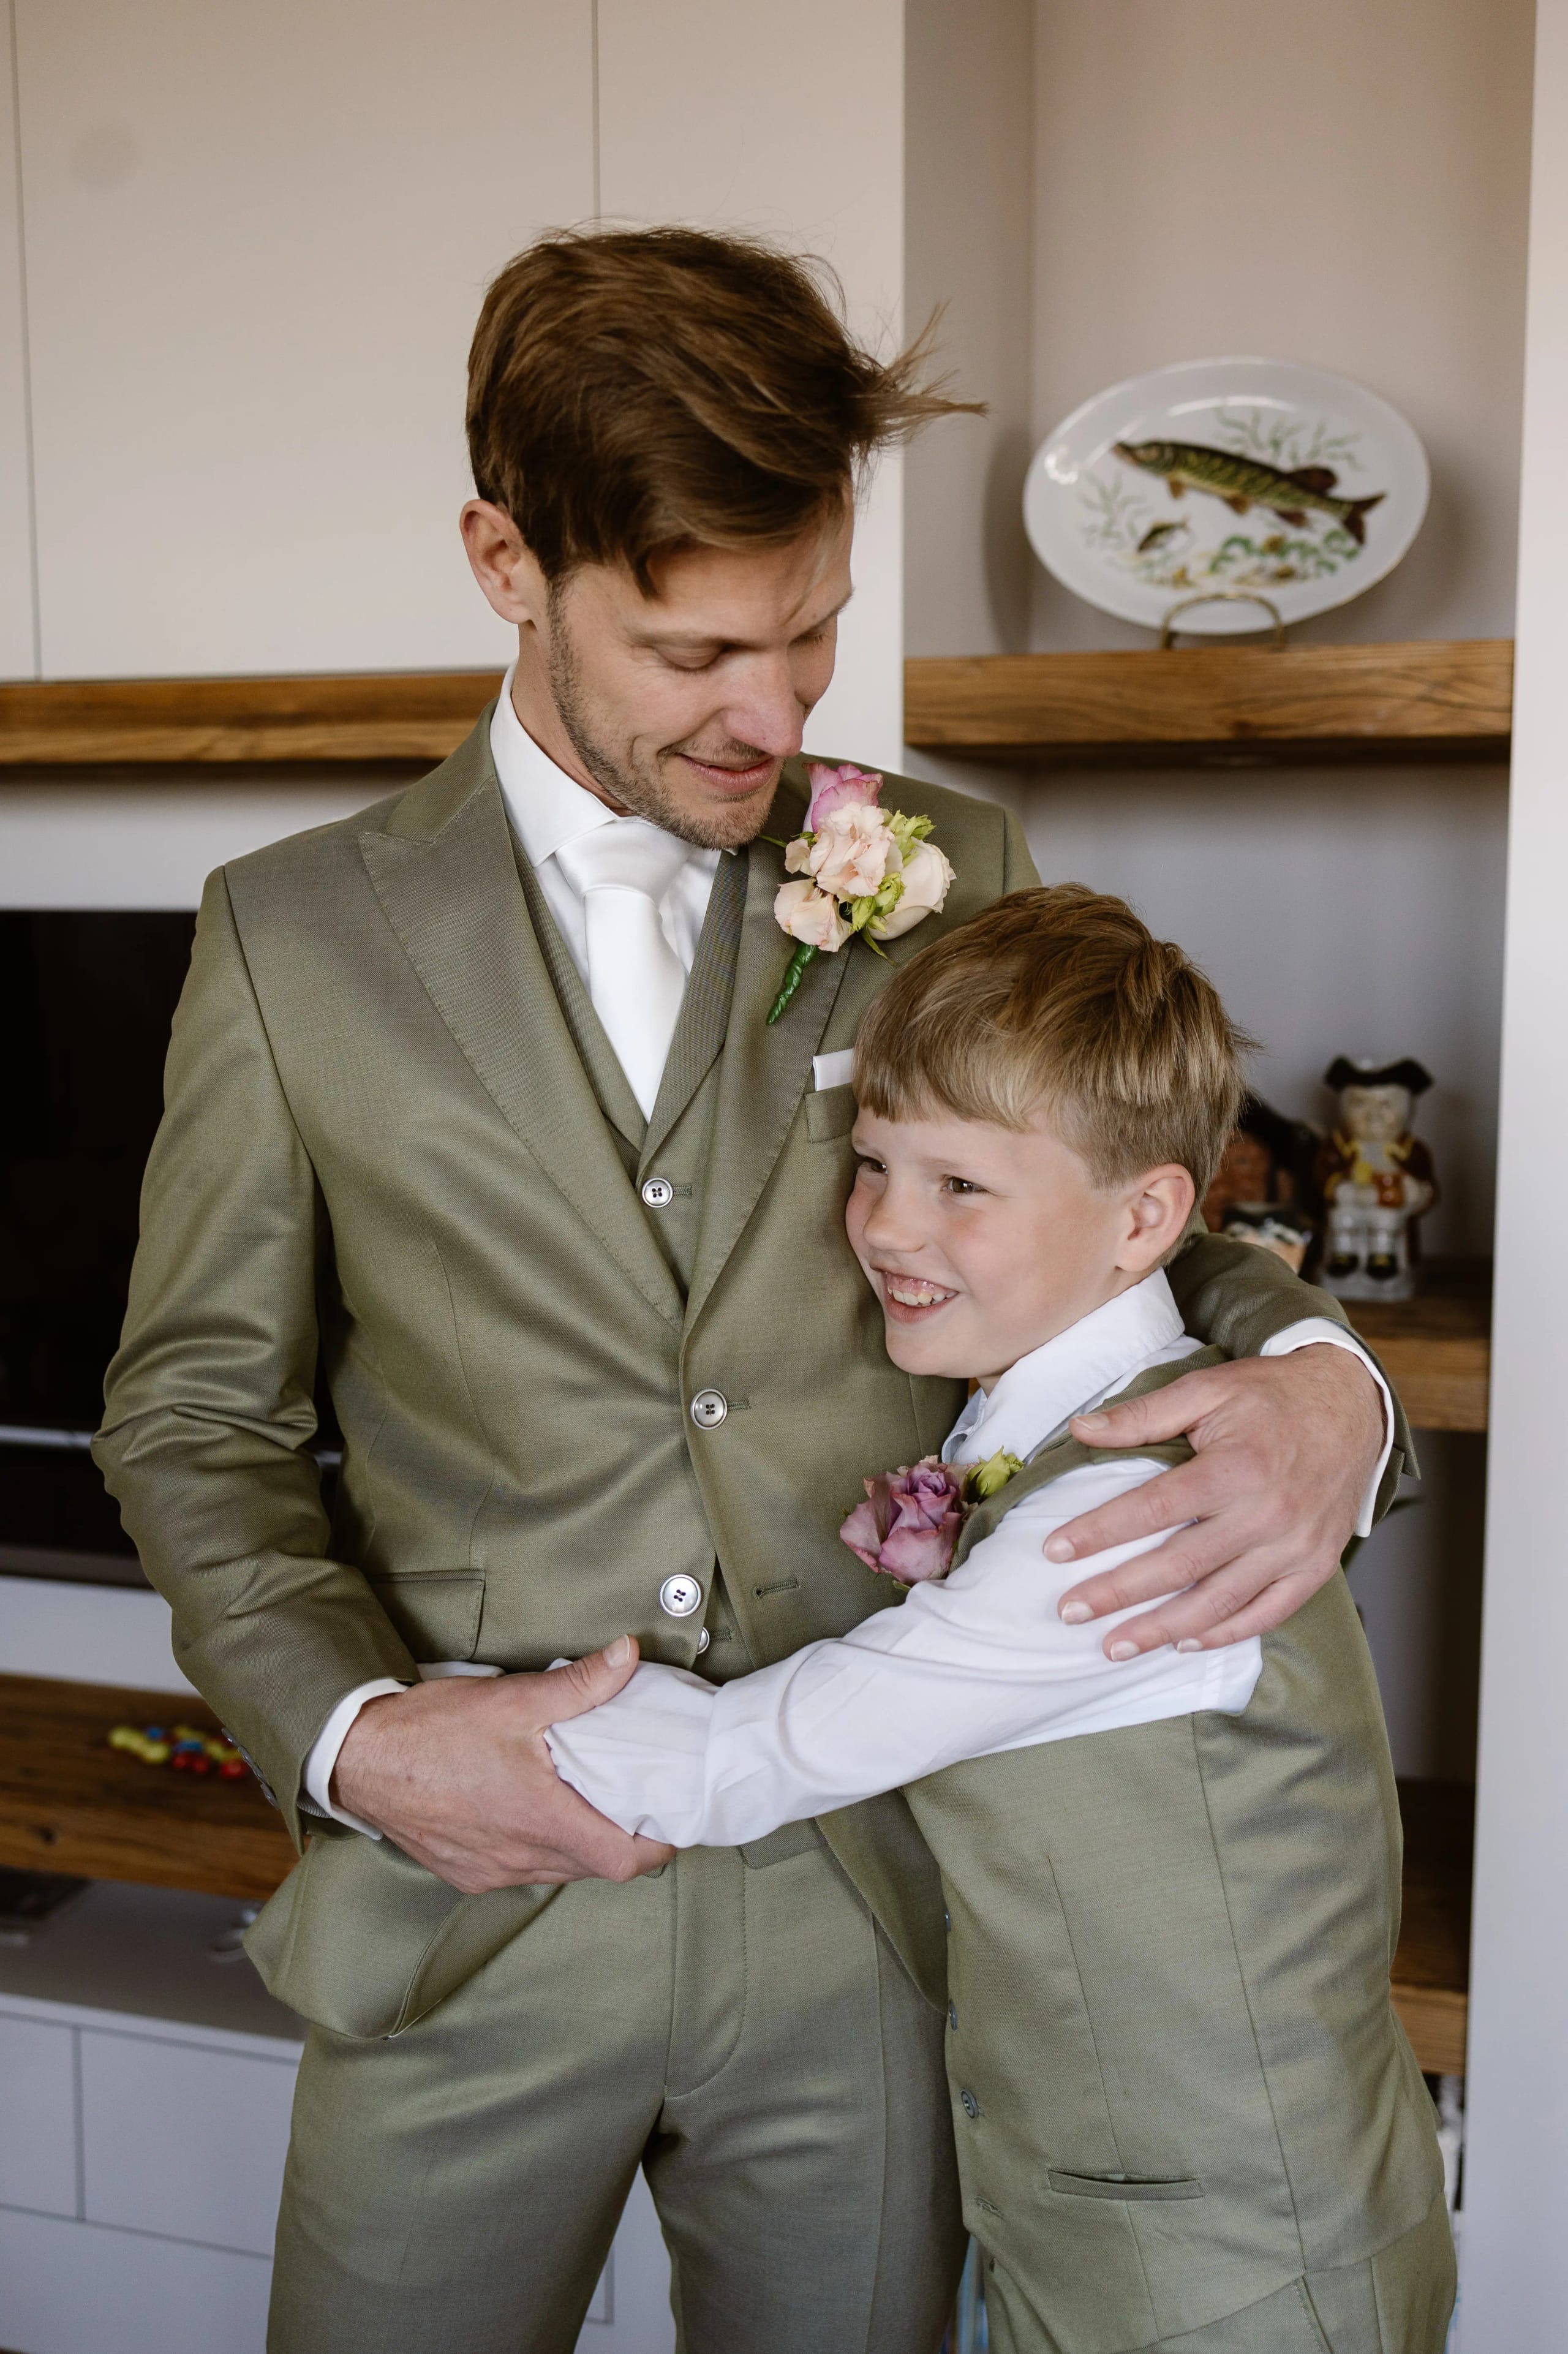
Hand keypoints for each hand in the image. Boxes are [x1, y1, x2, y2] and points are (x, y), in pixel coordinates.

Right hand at [331, 1636, 674, 1894]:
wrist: (357, 1759)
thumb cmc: (430, 1732)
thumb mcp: (512, 1698)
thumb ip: (579, 1684)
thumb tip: (627, 1656)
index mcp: (540, 1820)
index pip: (623, 1861)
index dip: (655, 1846)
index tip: (667, 1820)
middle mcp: (517, 1857)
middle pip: (593, 1868)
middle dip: (620, 1840)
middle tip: (633, 1801)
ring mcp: (488, 1871)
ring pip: (556, 1871)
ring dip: (578, 1845)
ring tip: (587, 1802)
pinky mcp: (463, 1872)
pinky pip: (518, 1871)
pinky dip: (538, 1849)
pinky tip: (533, 1813)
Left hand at [1047, 1345, 1386, 1657]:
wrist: (1355, 1407)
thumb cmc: (1273, 1395)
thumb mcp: (1208, 1388)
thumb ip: (1144, 1414)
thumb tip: (1081, 1429)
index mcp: (1236, 1467)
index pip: (1153, 1508)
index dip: (1100, 1532)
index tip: (1055, 1551)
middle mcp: (1267, 1514)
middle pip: (1179, 1565)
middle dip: (1119, 1592)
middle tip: (1070, 1611)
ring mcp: (1295, 1547)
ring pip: (1219, 1601)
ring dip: (1162, 1628)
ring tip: (1114, 1645)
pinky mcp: (1315, 1567)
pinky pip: (1267, 1613)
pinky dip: (1225, 1633)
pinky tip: (1184, 1643)